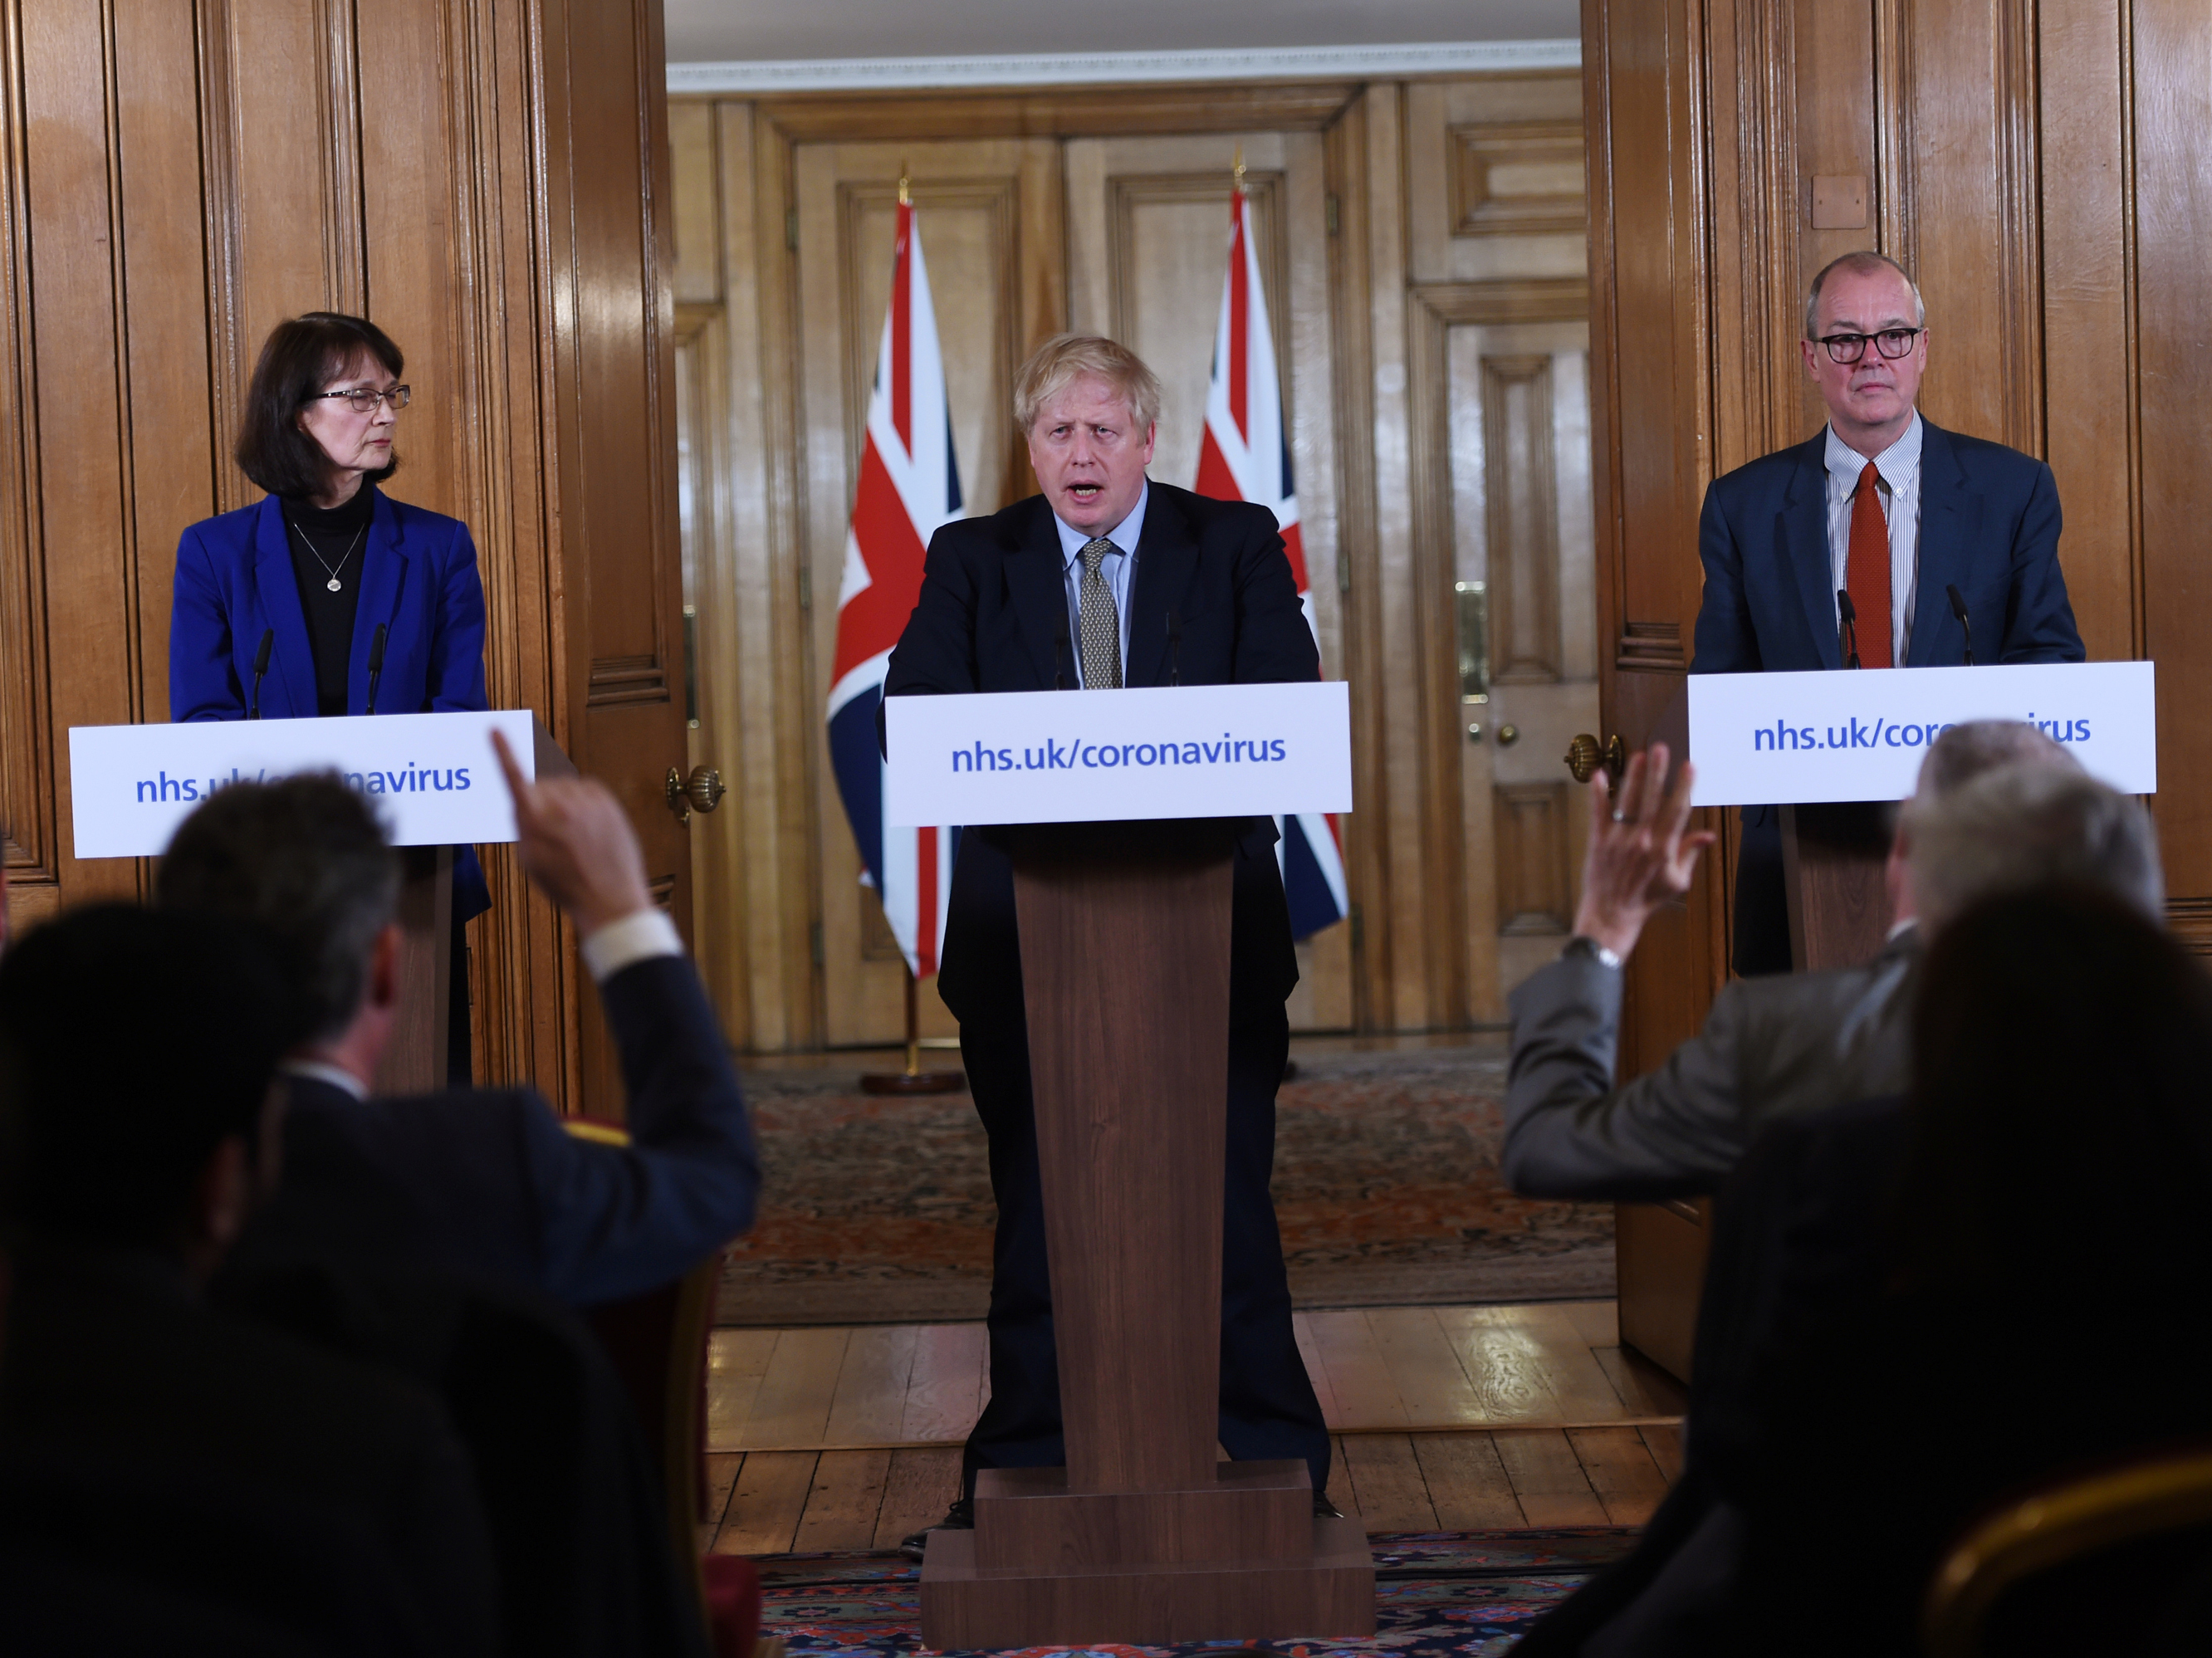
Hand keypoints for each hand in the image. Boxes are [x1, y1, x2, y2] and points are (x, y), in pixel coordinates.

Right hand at [490, 729, 652, 935]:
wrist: (609, 898)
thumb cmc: (565, 884)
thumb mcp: (530, 859)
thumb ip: (523, 824)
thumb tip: (526, 801)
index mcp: (535, 821)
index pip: (514, 779)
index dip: (503, 753)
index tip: (495, 729)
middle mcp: (561, 806)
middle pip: (540, 785)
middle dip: (541, 802)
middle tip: (553, 836)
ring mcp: (587, 802)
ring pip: (564, 786)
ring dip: (564, 802)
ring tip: (575, 836)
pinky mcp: (607, 801)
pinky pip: (585, 789)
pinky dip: (583, 801)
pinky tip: (588, 826)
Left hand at [1570, 742, 1715, 959]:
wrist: (1613, 914)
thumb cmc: (1647, 899)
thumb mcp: (1677, 881)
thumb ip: (1690, 853)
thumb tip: (1708, 835)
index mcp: (1664, 849)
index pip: (1677, 811)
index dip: (1683, 787)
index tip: (1689, 765)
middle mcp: (1642, 841)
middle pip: (1651, 800)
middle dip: (1657, 772)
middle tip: (1661, 749)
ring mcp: (1618, 840)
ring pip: (1627, 802)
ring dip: (1632, 777)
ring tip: (1638, 755)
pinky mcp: (1598, 841)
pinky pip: (1598, 812)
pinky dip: (1597, 793)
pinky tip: (1598, 773)